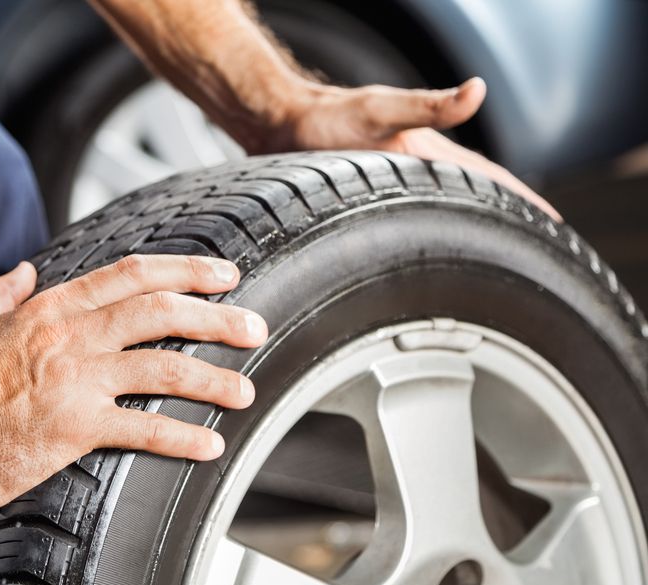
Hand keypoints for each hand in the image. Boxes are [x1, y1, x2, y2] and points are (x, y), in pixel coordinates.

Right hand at [0, 255, 267, 511]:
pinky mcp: (75, 427)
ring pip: (164, 368)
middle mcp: (73, 336)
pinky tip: (212, 446)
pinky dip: (182, 437)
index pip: (133, 275)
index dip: (186, 270)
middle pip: (163, 313)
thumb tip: (21, 271)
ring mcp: (76, 379)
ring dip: (213, 379)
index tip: (224, 274)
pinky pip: (143, 429)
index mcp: (53, 308)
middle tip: (255, 329)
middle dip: (217, 318)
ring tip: (246, 392)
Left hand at [271, 77, 560, 220]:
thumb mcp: (379, 112)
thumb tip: (478, 89)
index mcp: (428, 150)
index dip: (523, 201)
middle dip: (509, 217)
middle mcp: (417, 164)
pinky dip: (435, 223)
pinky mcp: (370, 186)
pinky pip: (414, 209)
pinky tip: (431, 239)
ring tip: (497, 248)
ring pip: (446, 203)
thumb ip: (428, 105)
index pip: (490, 178)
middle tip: (540, 247)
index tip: (554, 226)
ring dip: (474, 222)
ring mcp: (395, 176)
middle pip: (475, 193)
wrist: (278, 120)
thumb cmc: (323, 118)